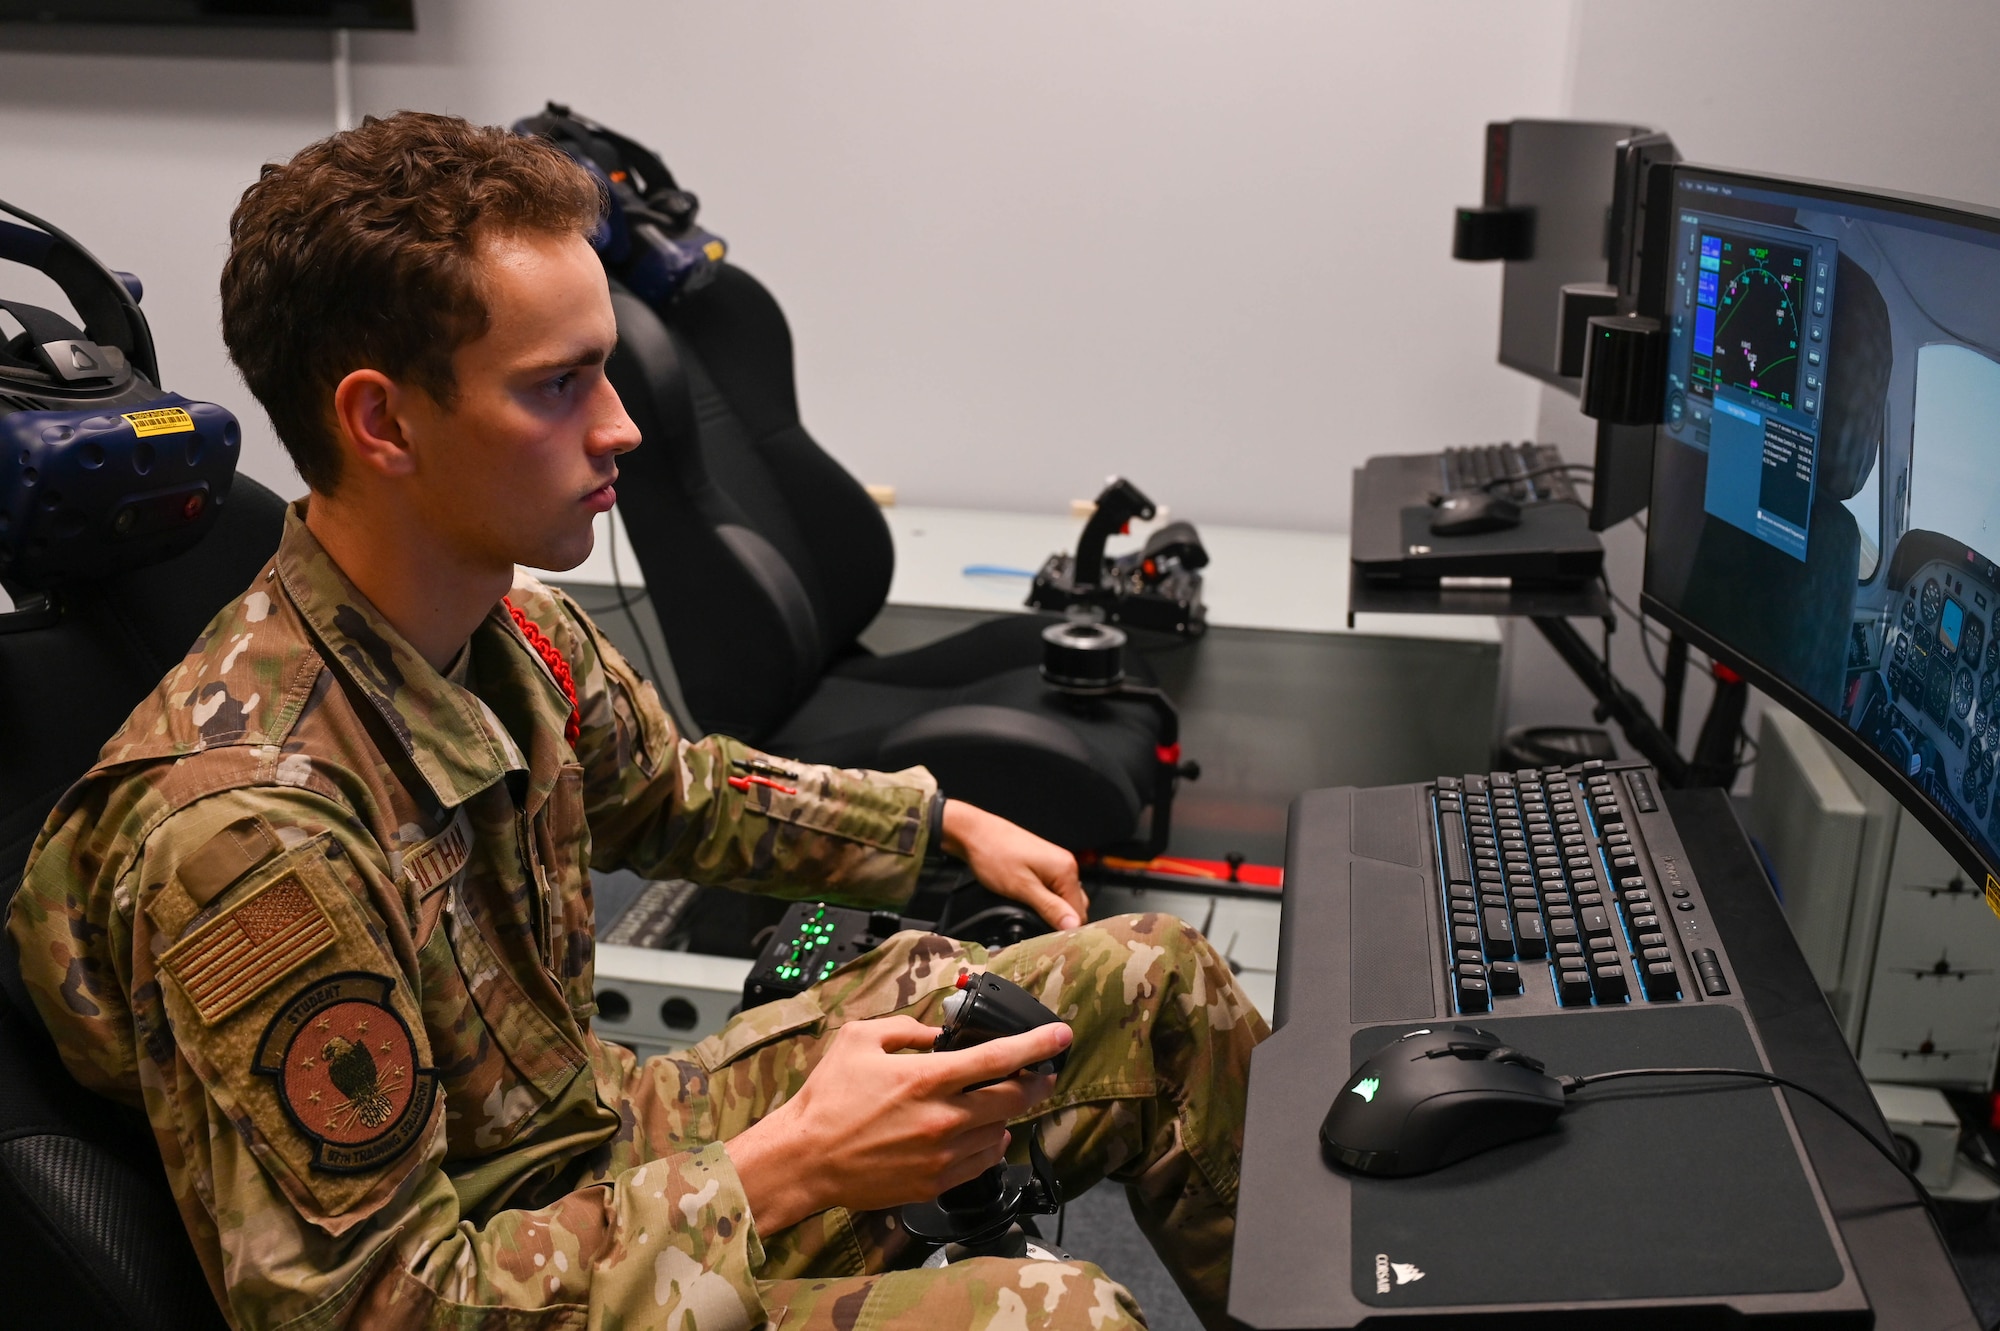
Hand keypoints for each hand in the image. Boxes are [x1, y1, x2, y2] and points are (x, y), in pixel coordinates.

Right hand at [725, 1015, 1071, 1231]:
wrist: (805, 1159)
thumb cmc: (827, 1100)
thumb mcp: (860, 1040)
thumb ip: (906, 1029)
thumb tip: (936, 1034)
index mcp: (927, 1078)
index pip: (1000, 1058)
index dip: (1038, 1045)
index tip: (1061, 1035)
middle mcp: (942, 1119)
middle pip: (1014, 1098)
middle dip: (1036, 1081)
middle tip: (1040, 1070)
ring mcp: (941, 1156)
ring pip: (1001, 1132)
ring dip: (1008, 1114)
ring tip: (997, 1101)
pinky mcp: (935, 1183)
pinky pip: (982, 1162)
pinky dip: (990, 1144)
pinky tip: (980, 1133)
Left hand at [940, 800, 1087, 930]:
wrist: (974, 834)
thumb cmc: (994, 855)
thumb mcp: (1022, 888)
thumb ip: (1050, 908)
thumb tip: (1073, 926)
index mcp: (1066, 870)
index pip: (1080, 912)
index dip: (1067, 929)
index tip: (1051, 939)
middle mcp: (1065, 865)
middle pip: (1075, 906)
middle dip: (1060, 921)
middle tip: (1038, 930)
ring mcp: (1055, 863)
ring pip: (1063, 898)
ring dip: (1051, 911)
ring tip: (1031, 915)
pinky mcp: (1044, 865)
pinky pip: (1053, 889)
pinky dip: (1045, 900)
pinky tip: (1029, 903)